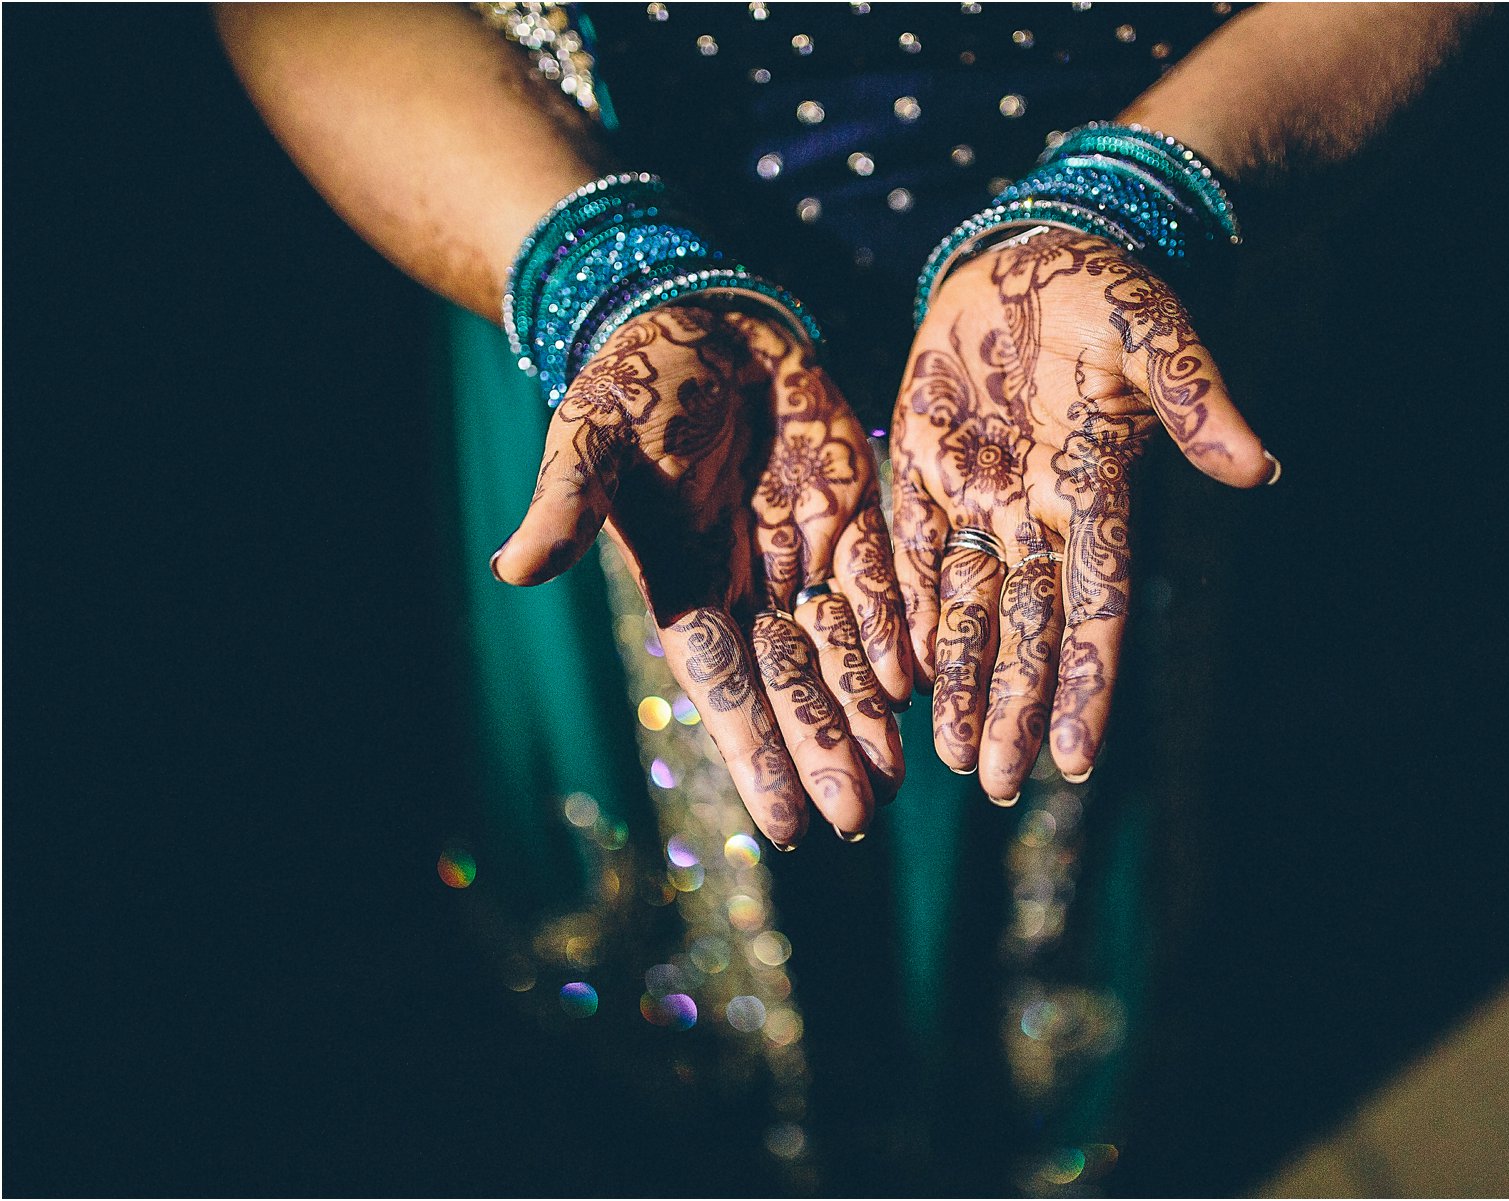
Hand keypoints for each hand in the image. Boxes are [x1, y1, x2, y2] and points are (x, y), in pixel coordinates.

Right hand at [492, 306, 909, 845]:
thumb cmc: (635, 378)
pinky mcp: (849, 513)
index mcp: (684, 583)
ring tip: (895, 780)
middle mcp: (747, 583)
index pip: (725, 684)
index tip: (785, 824)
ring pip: (842, 650)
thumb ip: (567, 505)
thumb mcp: (591, 437)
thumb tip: (514, 569)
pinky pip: (880, 584)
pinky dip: (899, 632)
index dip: (755, 750)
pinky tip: (922, 684)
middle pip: (792, 683)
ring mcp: (801, 552)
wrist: (699, 315)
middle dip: (823, 749)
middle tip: (859, 818)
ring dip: (866, 711)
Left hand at [890, 230, 1272, 800]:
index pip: (1095, 605)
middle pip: (1027, 629)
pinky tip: (896, 678)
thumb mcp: (1151, 330)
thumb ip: (1194, 398)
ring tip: (954, 757)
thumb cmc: (1102, 288)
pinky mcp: (921, 471)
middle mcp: (1036, 513)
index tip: (1081, 759)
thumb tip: (1260, 467)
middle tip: (998, 784)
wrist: (1028, 252)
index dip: (1087, 681)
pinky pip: (908, 557)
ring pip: (967, 610)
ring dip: (963, 682)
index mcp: (1093, 489)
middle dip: (1016, 705)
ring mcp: (976, 497)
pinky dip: (902, 615)